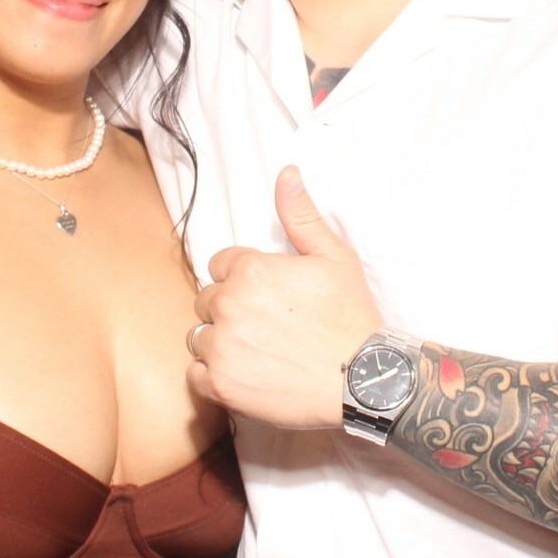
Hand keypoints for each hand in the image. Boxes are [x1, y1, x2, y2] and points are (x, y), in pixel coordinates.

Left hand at [189, 167, 383, 426]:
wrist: (362, 379)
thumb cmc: (349, 316)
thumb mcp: (333, 256)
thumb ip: (300, 215)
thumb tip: (286, 174)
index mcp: (249, 270)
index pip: (220, 266)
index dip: (243, 279)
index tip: (267, 298)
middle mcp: (229, 305)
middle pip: (207, 301)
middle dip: (229, 309)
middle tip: (265, 326)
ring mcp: (222, 346)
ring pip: (199, 337)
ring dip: (219, 342)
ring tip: (256, 351)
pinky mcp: (221, 384)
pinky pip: (195, 375)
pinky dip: (212, 376)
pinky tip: (244, 374)